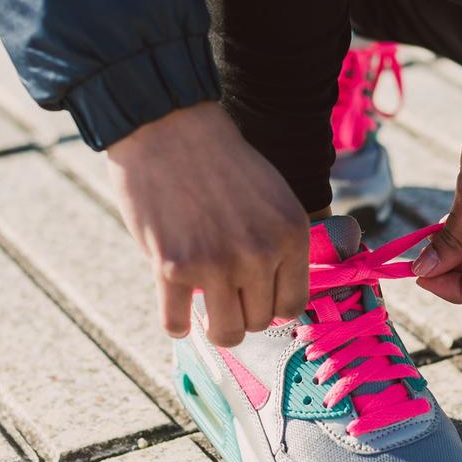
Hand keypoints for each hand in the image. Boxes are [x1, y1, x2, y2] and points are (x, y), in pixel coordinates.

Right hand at [106, 103, 309, 346]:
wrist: (169, 128)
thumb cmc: (218, 160)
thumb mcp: (273, 196)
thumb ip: (279, 242)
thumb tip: (276, 295)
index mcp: (290, 235)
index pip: (292, 305)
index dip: (270, 306)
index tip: (253, 297)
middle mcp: (260, 254)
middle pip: (259, 322)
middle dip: (241, 312)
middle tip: (222, 295)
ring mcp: (216, 264)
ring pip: (226, 333)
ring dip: (214, 326)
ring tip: (202, 309)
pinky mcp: (173, 268)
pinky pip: (177, 324)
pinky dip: (176, 323)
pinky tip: (175, 308)